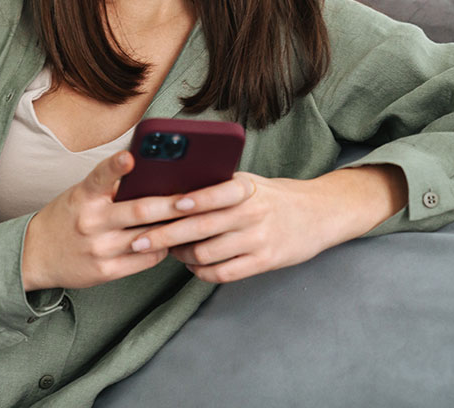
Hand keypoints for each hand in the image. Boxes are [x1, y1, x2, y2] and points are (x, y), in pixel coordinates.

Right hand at [21, 151, 198, 290]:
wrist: (36, 255)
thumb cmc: (67, 217)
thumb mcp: (80, 195)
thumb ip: (110, 188)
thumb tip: (152, 175)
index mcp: (84, 196)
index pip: (100, 177)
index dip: (115, 166)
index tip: (130, 157)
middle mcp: (91, 221)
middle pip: (138, 211)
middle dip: (171, 204)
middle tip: (195, 198)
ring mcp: (99, 248)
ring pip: (147, 237)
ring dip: (173, 229)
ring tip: (194, 219)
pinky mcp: (106, 271)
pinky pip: (145, 259)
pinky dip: (162, 248)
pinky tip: (170, 240)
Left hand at [129, 165, 406, 283]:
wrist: (316, 215)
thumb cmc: (270, 196)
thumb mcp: (248, 181)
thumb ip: (215, 184)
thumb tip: (168, 188)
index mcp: (246, 188)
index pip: (217, 193)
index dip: (194, 200)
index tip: (170, 204)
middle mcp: (252, 213)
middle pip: (201, 227)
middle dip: (164, 235)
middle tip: (137, 240)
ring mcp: (258, 239)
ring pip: (207, 253)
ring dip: (180, 254)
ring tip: (167, 250)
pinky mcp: (263, 262)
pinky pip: (223, 273)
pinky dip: (201, 271)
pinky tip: (191, 264)